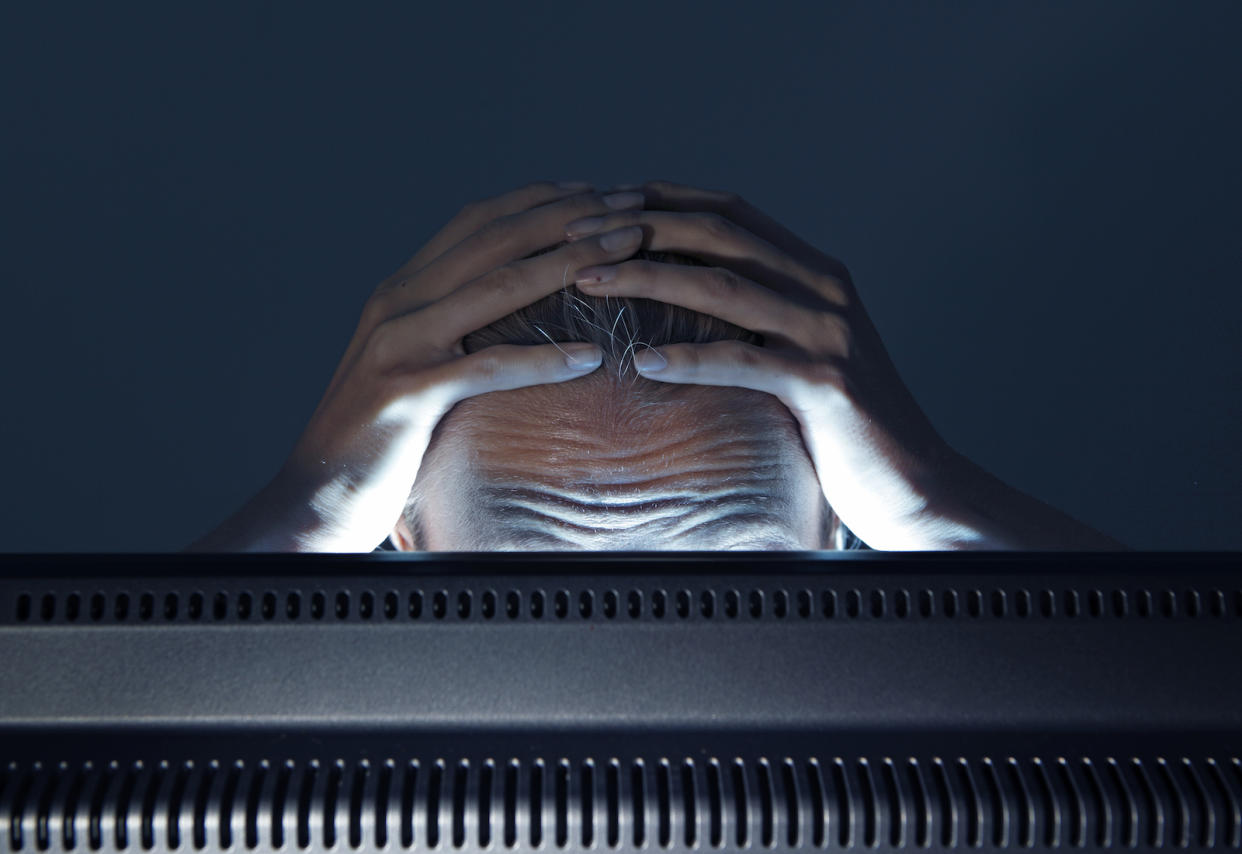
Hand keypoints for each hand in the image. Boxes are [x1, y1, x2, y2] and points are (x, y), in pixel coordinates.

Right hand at [193, 181, 649, 550]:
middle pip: (496, 240)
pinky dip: (542, 359)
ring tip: (626, 253)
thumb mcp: (412, 362)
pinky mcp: (407, 393)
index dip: (542, 200)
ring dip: (569, 263)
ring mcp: (399, 344)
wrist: (314, 494)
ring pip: (497, 287)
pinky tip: (590, 357)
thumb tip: (514, 309)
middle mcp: (398, 303)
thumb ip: (450, 326)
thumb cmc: (377, 435)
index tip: (599, 192)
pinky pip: (487, 367)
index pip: (479, 222)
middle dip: (570, 217)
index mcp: (402, 290)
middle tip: (631, 208)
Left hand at [565, 179, 973, 549]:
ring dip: (648, 278)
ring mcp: (827, 335)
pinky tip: (642, 361)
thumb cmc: (845, 423)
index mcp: (815, 273)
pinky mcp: (825, 386)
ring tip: (587, 280)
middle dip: (640, 227)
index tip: (601, 201)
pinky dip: (691, 359)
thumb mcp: (801, 351)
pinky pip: (746, 363)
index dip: (664, 199)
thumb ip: (759, 315)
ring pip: (724, 288)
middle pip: (721, 234)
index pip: (731, 211)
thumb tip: (682, 295)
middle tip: (575, 235)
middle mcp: (824, 289)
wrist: (916, 483)